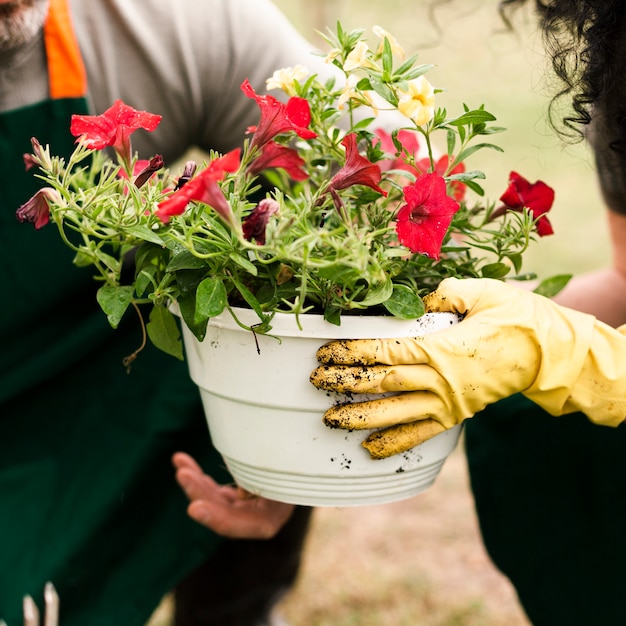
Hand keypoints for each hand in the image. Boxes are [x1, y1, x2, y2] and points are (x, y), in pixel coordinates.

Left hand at [172, 452, 294, 538]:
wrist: (309, 462)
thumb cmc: (300, 465)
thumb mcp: (285, 473)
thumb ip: (261, 483)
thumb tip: (240, 493)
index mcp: (269, 520)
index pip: (236, 524)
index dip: (214, 517)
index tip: (194, 507)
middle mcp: (253, 519)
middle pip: (218, 511)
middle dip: (199, 492)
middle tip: (183, 475)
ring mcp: (242, 507)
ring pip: (212, 498)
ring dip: (195, 481)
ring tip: (180, 463)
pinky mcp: (234, 496)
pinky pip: (212, 488)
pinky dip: (199, 475)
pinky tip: (181, 460)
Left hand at [310, 277, 625, 458]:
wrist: (548, 355)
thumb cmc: (516, 318)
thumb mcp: (481, 293)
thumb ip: (445, 292)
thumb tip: (416, 297)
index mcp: (438, 348)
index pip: (383, 352)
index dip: (351, 353)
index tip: (325, 353)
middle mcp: (437, 380)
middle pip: (380, 384)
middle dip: (344, 384)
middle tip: (315, 382)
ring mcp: (446, 402)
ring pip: (394, 414)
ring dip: (359, 418)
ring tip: (330, 420)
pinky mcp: (455, 415)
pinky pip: (420, 434)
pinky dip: (394, 443)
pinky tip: (369, 450)